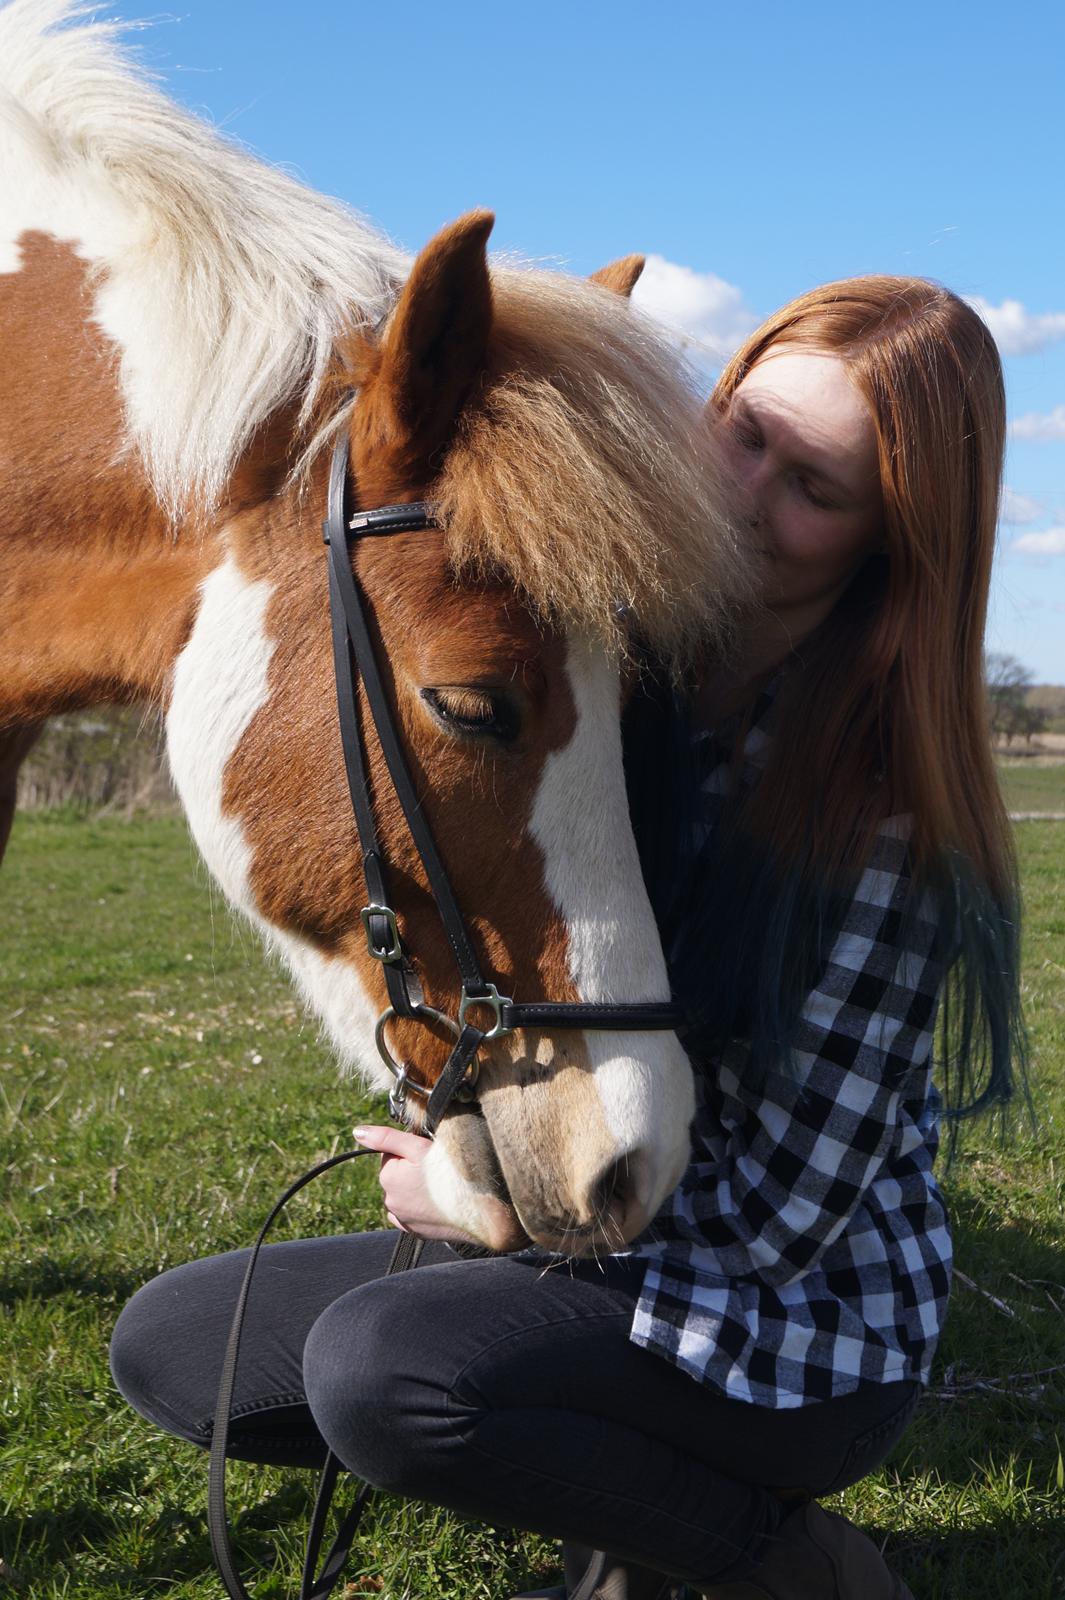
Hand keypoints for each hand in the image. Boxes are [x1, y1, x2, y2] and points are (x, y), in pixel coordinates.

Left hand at [353, 1125, 474, 1242]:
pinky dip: (421, 1207)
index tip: (429, 1152)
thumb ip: (385, 1137)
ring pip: (406, 1194)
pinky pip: (413, 1214)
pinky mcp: (417, 1232)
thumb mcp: (417, 1147)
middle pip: (399, 1174)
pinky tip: (437, 1201)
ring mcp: (404, 1219)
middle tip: (438, 1168)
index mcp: (388, 1177)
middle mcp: (390, 1201)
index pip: (391, 1153)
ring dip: (418, 1188)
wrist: (477, 1210)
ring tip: (441, 1184)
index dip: (411, 1148)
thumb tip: (357, 1132)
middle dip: (413, 1168)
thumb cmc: (449, 1174)